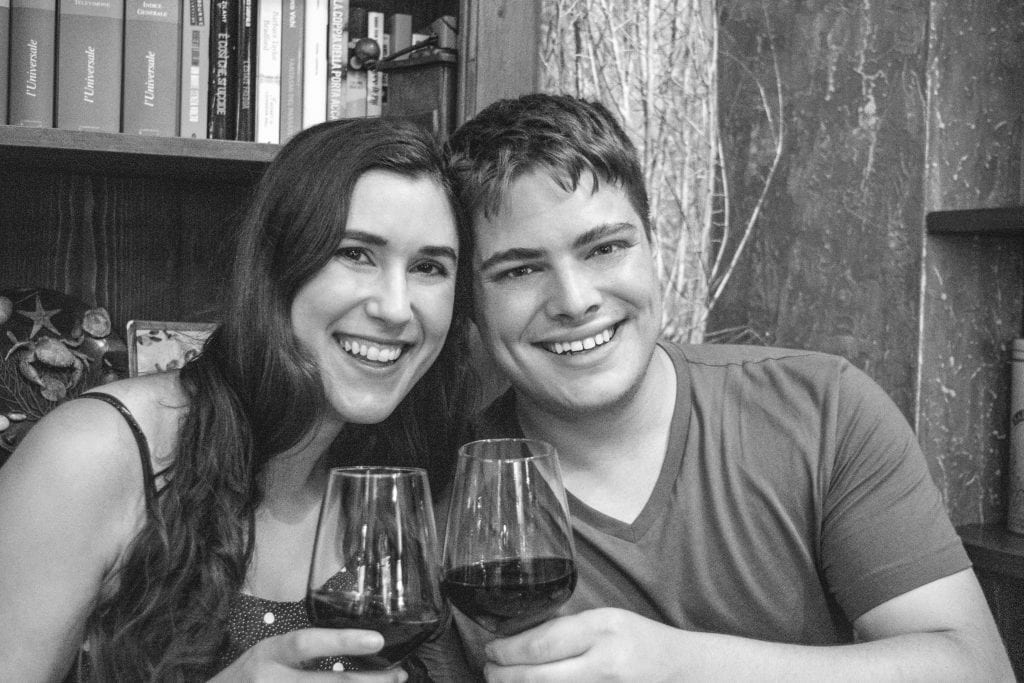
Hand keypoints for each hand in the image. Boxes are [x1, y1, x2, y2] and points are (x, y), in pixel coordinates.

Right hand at [211, 628, 408, 681]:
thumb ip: (303, 653)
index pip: (307, 643)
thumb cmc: (248, 677)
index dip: (343, 642)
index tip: (377, 641)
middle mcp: (271, 681)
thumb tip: (355, 649)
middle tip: (398, 674)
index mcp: (270, 654)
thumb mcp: (269, 655)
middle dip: (371, 681)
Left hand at [483, 608, 684, 682]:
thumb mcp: (607, 620)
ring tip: (503, 680)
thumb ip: (569, 628)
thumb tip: (520, 636)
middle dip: (503, 675)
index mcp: (601, 630)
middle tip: (489, 669)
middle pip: (536, 677)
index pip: (540, 644)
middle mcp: (603, 663)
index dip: (507, 651)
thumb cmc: (641, 641)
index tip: (491, 649)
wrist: (682, 672)